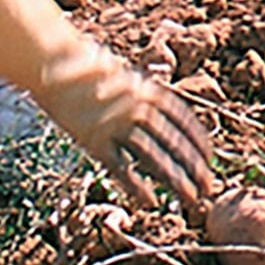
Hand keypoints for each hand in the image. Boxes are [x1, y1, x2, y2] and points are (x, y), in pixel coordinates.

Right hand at [39, 43, 214, 206]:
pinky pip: (120, 166)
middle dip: (194, 167)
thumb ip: (145, 97)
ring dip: (175, 180)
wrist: (54, 62)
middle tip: (209, 188)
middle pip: (173, 142)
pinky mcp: (93, 140)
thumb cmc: (91, 69)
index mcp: (151, 92)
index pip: (185, 121)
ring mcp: (117, 125)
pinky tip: (151, 202)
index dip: (199, 143)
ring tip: (191, 199)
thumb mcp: (129, 78)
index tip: (210, 160)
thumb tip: (163, 116)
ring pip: (153, 157)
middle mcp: (139, 108)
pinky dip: (136, 186)